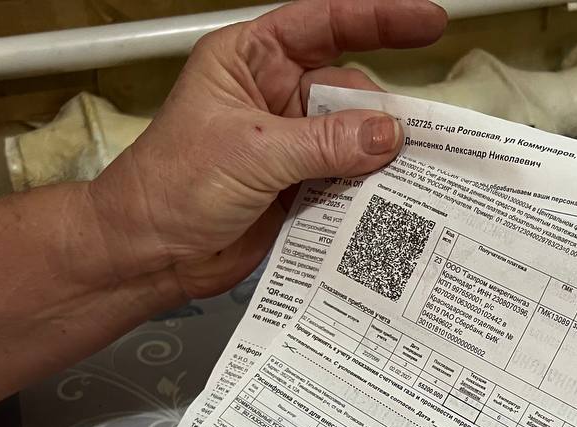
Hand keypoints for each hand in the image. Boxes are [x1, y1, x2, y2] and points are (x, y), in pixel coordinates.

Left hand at [88, 0, 446, 299]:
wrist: (148, 254)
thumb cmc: (170, 186)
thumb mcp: (252, 152)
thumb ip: (324, 142)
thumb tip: (388, 133)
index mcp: (250, 59)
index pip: (324, 23)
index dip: (379, 18)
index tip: (427, 22)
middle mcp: (272, 95)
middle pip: (348, 88)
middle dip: (380, 111)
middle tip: (412, 138)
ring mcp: (286, 144)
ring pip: (352, 138)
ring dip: (376, 156)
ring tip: (409, 171)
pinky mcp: (296, 188)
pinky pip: (344, 180)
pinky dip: (365, 190)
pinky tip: (386, 199)